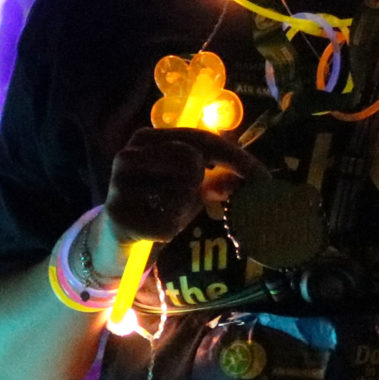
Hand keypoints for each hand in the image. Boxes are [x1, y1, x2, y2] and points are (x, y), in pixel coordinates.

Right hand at [101, 128, 261, 247]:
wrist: (115, 241)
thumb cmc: (157, 204)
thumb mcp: (187, 184)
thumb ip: (216, 173)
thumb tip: (257, 179)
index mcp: (147, 138)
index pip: (200, 139)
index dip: (235, 157)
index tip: (263, 177)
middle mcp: (128, 154)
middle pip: (191, 161)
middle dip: (198, 184)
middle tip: (185, 198)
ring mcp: (118, 184)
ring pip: (181, 193)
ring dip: (184, 210)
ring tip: (166, 213)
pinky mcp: (117, 215)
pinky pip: (167, 224)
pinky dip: (170, 231)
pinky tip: (155, 230)